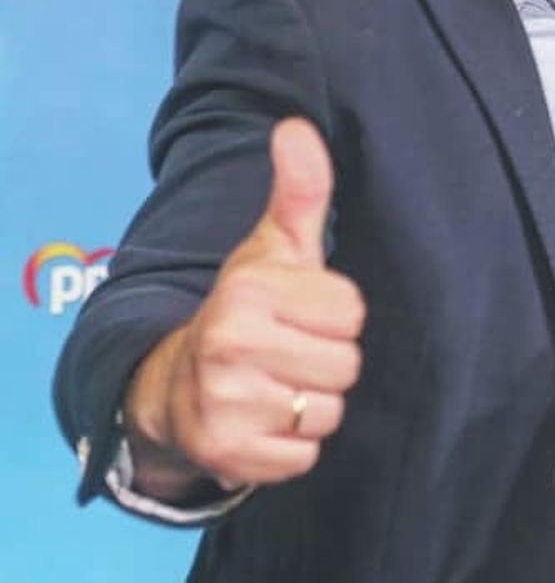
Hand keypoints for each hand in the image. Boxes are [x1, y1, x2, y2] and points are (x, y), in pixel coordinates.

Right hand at [123, 117, 365, 497]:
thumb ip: (300, 191)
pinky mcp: (227, 454)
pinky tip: (264, 422)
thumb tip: (296, 126)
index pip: (351, 311)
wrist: (175, 384)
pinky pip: (304, 456)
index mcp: (250, 290)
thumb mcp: (275, 248)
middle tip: (287, 353)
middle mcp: (229, 343)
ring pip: (329, 411)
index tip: (299, 314)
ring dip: (311, 405)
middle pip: (347, 364)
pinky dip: (293, 447)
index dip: (334, 315)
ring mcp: (224, 402)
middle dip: (326, 362)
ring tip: (275, 385)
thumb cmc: (247, 310)